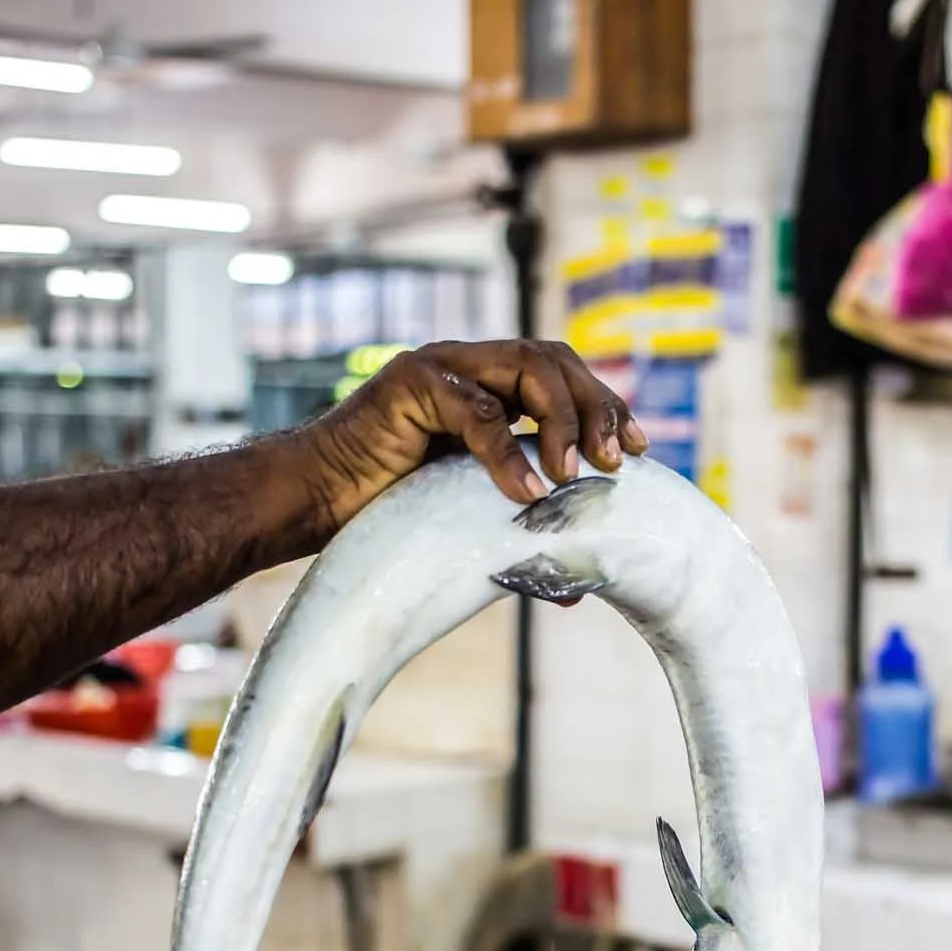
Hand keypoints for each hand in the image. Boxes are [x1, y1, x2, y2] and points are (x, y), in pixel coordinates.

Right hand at [296, 339, 648, 533]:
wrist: (311, 505)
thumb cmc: (383, 514)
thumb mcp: (469, 521)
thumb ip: (520, 535)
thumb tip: (577, 592)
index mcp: (488, 386)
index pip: (563, 374)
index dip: (605, 406)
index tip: (640, 451)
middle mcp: (468, 366)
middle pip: (554, 358)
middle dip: (596, 407)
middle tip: (618, 461)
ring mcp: (438, 368)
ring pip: (525, 367)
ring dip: (560, 420)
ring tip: (571, 475)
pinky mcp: (409, 384)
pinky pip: (477, 411)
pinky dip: (507, 453)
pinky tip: (527, 493)